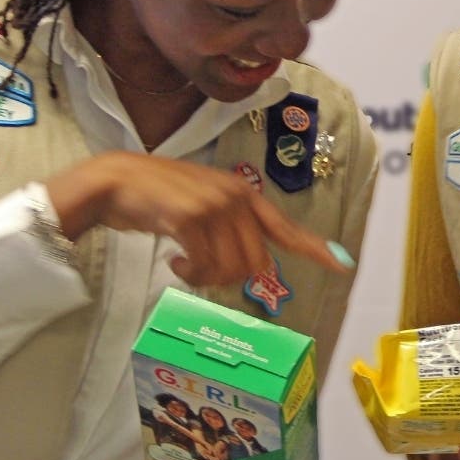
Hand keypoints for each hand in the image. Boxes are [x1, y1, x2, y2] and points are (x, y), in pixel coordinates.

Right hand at [45, 151, 351, 286]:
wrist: (116, 182)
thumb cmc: (158, 197)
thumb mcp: (203, 203)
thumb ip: (230, 227)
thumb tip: (251, 265)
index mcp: (243, 194)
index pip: (286, 227)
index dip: (316, 248)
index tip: (343, 264)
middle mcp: (235, 197)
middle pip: (256, 263)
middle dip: (231, 277)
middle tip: (202, 271)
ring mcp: (214, 206)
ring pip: (230, 268)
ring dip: (206, 278)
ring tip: (185, 264)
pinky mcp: (191, 218)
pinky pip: (202, 266)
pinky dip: (189, 274)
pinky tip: (173, 261)